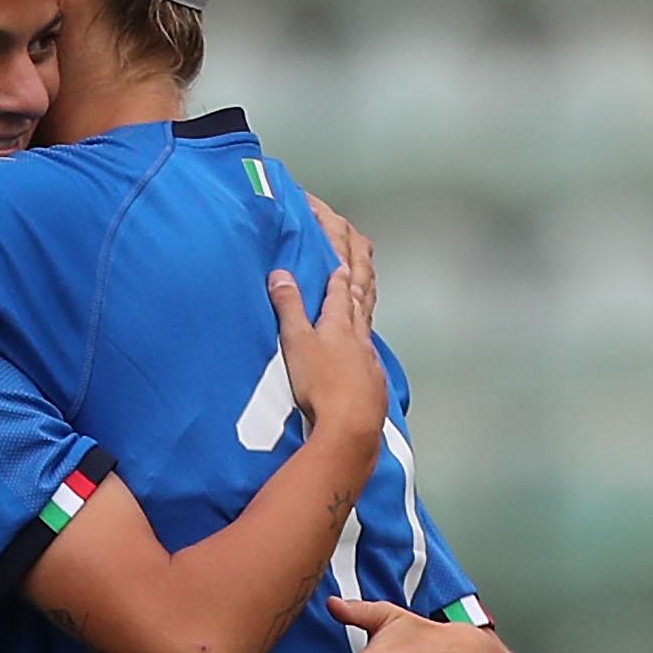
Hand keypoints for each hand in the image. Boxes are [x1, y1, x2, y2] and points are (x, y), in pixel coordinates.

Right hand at [267, 232, 384, 442]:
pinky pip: (369, 341)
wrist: (351, 426)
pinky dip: (364, 328)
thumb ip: (289, 307)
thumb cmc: (322, 385)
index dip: (336, 250)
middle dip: (358, 258)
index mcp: (339, 319)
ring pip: (369, 313)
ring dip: (364, 290)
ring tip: (362, 278)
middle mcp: (359, 331)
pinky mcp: (372, 376)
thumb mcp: (297, 342)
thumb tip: (280, 274)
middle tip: (357, 236)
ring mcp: (368, 353)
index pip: (340, 276)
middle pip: (362, 287)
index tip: (333, 226)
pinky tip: (361, 337)